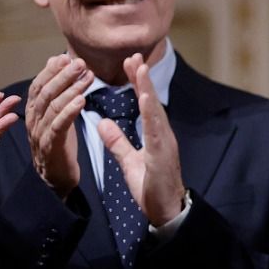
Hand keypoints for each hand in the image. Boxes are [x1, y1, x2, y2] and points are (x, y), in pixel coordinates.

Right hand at [26, 54, 90, 195]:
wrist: (55, 177)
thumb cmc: (58, 142)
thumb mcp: (57, 114)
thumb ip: (56, 90)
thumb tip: (56, 60)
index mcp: (33, 111)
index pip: (38, 86)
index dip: (50, 71)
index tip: (65, 57)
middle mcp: (33, 120)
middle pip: (45, 93)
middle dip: (62, 76)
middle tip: (80, 63)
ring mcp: (39, 133)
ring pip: (52, 107)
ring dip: (71, 90)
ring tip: (87, 77)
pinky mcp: (50, 146)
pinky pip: (58, 126)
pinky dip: (69, 112)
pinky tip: (82, 100)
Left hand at [98, 53, 184, 226]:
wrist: (166, 212)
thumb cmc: (151, 187)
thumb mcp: (129, 161)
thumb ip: (117, 141)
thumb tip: (102, 122)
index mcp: (155, 135)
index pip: (145, 104)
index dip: (138, 83)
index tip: (129, 63)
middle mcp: (163, 135)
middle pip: (151, 101)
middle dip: (143, 78)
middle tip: (134, 56)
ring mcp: (164, 144)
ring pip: (155, 111)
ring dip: (147, 89)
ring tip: (139, 69)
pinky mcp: (162, 155)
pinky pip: (155, 131)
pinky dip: (151, 113)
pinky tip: (145, 98)